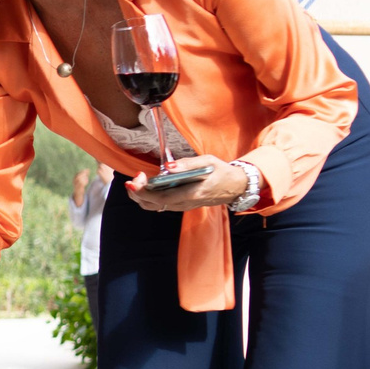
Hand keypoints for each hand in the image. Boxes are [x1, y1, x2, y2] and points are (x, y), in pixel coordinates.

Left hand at [126, 156, 244, 213]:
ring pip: (155, 206)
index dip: (144, 191)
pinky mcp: (182, 205)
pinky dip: (149, 196)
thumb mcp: (208, 162)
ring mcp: (183, 206)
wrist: (236, 187)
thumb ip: (188, 164)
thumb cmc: (222, 172)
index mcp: (192, 193)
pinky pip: (161, 204)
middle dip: (137, 193)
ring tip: (136, 181)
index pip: (162, 198)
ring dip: (141, 196)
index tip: (135, 179)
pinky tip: (146, 185)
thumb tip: (168, 166)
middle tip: (133, 179)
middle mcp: (185, 203)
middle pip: (153, 205)